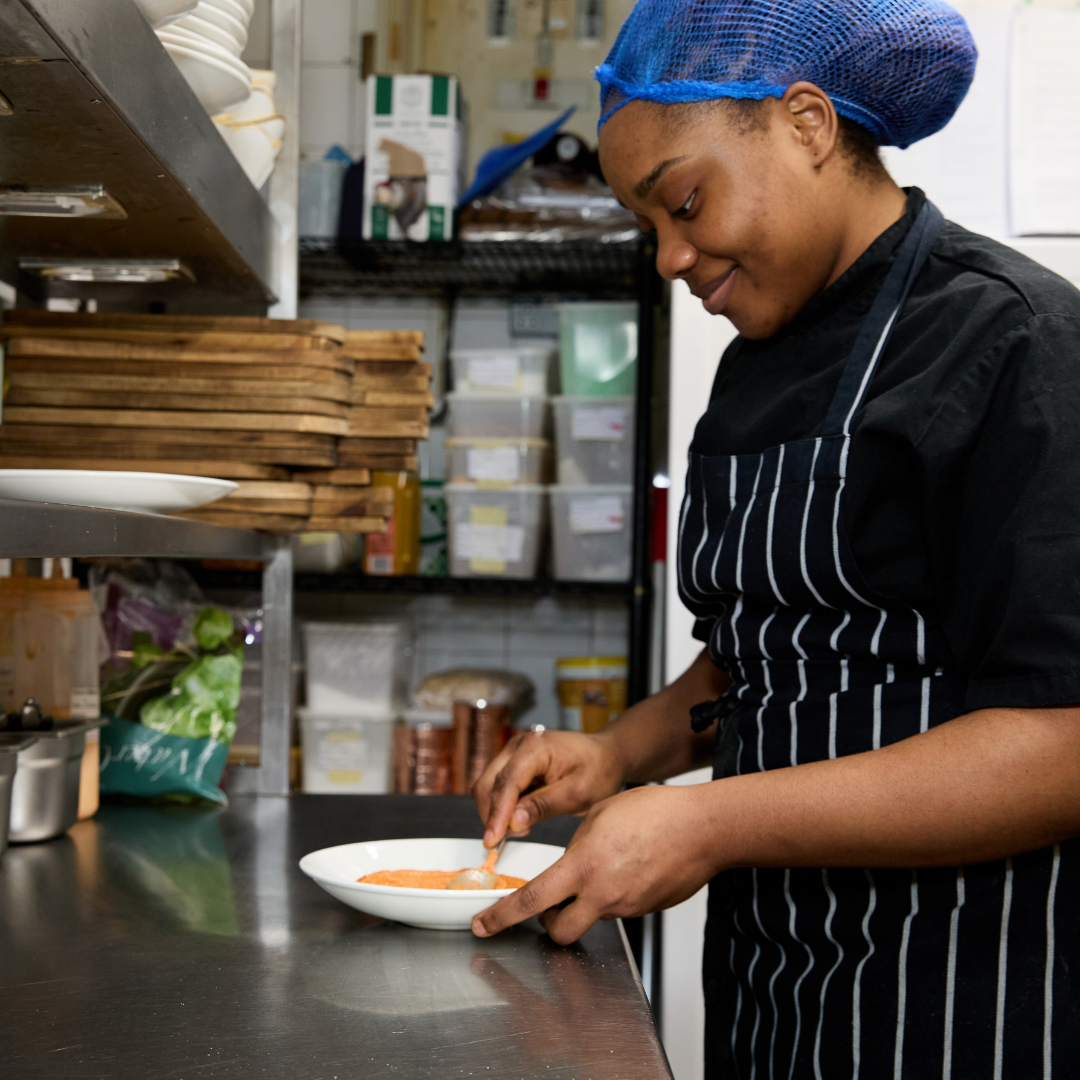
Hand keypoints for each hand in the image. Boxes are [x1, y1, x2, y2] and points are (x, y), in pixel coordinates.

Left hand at [472, 782, 719, 943]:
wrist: (703, 828)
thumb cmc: (655, 811)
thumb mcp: (600, 814)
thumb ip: (578, 844)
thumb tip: (572, 862)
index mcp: (583, 866)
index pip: (530, 901)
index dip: (501, 916)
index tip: (483, 925)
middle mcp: (602, 894)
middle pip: (558, 931)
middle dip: (547, 923)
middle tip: (547, 904)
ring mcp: (626, 906)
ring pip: (591, 918)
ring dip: (584, 905)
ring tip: (603, 870)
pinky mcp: (646, 909)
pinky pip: (619, 909)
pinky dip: (614, 895)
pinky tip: (630, 869)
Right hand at [473, 729, 628, 847]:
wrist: (606, 756)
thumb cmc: (598, 770)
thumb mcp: (577, 794)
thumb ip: (543, 806)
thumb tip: (513, 822)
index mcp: (537, 747)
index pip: (507, 782)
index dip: (497, 813)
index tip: (492, 840)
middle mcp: (519, 746)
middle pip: (489, 783)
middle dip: (493, 815)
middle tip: (507, 840)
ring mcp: (513, 752)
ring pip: (488, 786)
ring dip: (496, 811)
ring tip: (521, 828)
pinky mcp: (513, 763)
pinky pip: (497, 787)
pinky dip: (502, 806)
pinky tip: (521, 817)